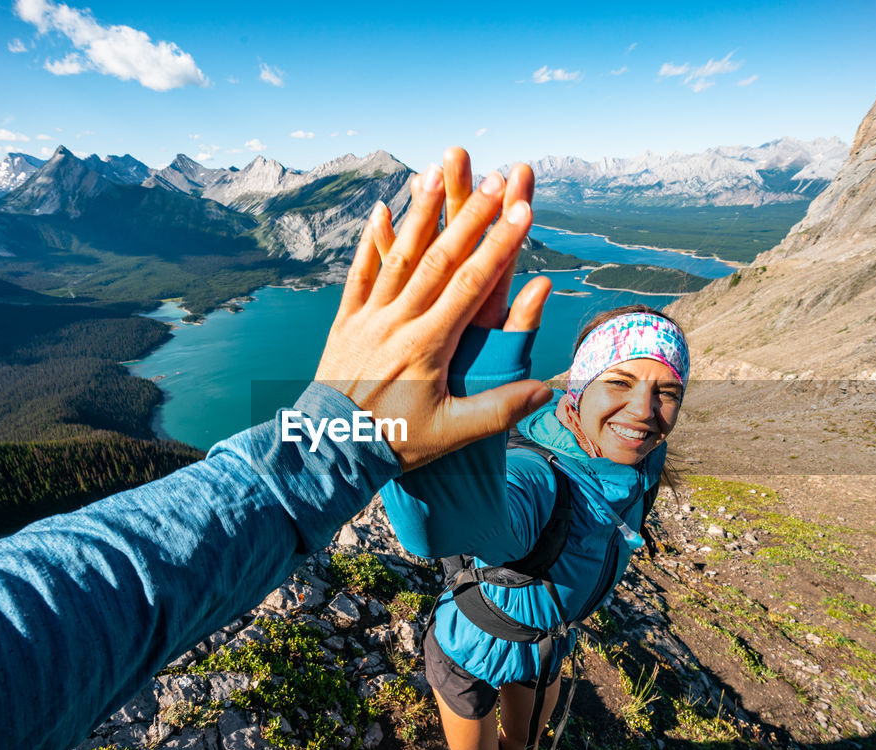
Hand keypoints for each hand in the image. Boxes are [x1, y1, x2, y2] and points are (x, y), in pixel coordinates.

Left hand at [314, 157, 551, 470]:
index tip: (523, 211)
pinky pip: (359, 273)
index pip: (472, 285)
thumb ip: (499, 411)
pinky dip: (371, 241)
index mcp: (428, 345)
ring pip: (399, 256)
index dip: (500, 245)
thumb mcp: (452, 434)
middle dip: (471, 216)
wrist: (329, 450)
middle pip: (439, 259)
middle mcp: (398, 322)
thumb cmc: (396, 444)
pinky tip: (382, 209)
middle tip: (496, 180)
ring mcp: (368, 318)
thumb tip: (546, 390)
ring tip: (440, 173)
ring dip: (422, 214)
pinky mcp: (344, 322)